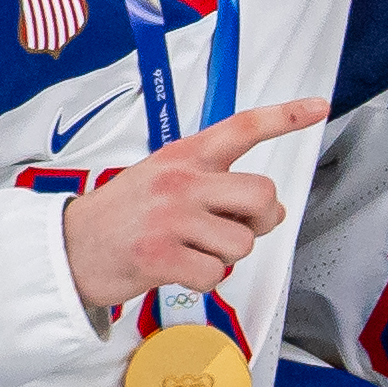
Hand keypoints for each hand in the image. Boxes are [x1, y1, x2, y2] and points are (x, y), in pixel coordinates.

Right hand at [62, 95, 327, 312]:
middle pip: (263, 196)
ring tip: (193, 248)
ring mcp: (170, 217)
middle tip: (230, 227)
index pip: (242, 127)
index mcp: (183, 156)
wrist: (68, 247)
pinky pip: (217, 273)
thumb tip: (269, 207)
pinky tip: (179, 269)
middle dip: (259, 220)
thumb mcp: (163, 178)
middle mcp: (180, 181)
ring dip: (226, 255)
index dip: (285, 116)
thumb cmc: (123, 215)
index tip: (319, 106)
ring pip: (244, 242)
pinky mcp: (160, 255)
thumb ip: (215, 184)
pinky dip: (204, 280)